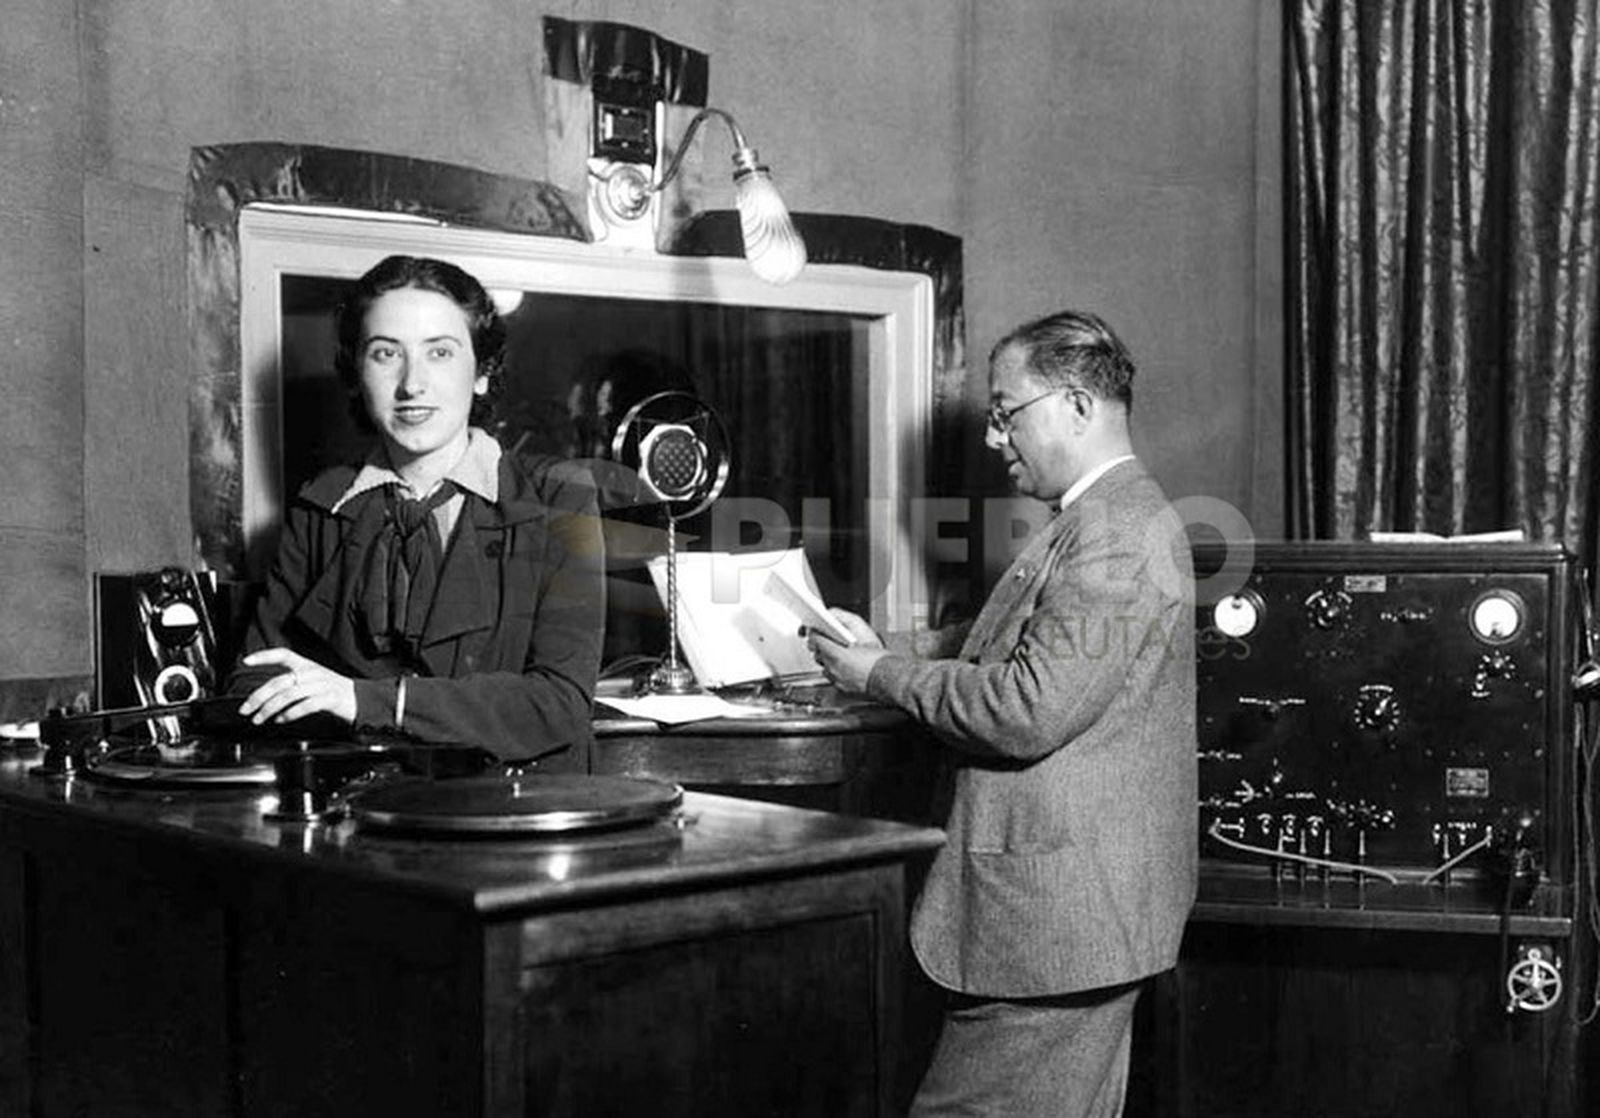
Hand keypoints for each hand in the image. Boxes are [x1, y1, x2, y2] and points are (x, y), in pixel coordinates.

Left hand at [237, 648, 356, 726]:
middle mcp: (313, 672)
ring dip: (270, 709)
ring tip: (259, 719)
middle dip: (258, 697)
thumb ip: (291, 683)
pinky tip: (281, 720)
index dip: (264, 656)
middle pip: (280, 682)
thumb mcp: (313, 680)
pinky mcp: (330, 699)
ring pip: (289, 695)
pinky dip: (289, 714)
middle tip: (245, 709)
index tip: (246, 661)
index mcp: (307, 665)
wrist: (362, 699)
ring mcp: (322, 685)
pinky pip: (305, 706)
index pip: (283, 654)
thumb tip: (264, 695)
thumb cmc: (333, 691)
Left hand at [807, 610, 887, 694]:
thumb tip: (834, 617)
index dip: (815, 633)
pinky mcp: (841, 687)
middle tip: (827, 638)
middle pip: (817, 652)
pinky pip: (831, 676)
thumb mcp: (864, 634)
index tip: (816, 629)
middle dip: (820, 645)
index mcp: (837, 654)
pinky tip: (845, 665)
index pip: (815, 640)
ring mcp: (836, 679)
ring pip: (823, 665)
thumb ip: (845, 623)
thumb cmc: (880, 660)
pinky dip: (834, 669)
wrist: (890, 678)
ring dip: (827, 658)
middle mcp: (833, 668)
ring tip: (838, 651)